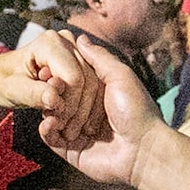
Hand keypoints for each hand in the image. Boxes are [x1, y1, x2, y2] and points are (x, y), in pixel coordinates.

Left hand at [0, 28, 100, 137]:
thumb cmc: (2, 82)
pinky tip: (69, 116)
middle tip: (61, 127)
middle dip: (76, 109)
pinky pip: (93, 86)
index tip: (56, 121)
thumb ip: (33, 94)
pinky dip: (84, 105)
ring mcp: (76, 50)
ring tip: (62, 122)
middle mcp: (67, 41)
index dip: (69, 104)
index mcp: (49, 44)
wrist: (0, 77)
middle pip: (88, 81)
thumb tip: (55, 99)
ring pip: (94, 85)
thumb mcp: (12, 91)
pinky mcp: (81, 61)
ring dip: (82, 110)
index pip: (74, 78)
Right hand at [42, 46, 168, 182]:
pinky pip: (51, 139)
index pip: (70, 79)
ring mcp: (78, 131)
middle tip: (49, 86)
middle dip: (52, 92)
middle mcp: (86, 110)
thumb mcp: (119, 75)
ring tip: (51, 105)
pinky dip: (46, 130)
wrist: (143, 150)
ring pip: (52, 117)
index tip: (49, 67)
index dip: (59, 73)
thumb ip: (98, 57)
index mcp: (97, 92)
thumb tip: (80, 38)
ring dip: (49, 110)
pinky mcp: (71, 150)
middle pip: (58, 98)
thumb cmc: (137, 111)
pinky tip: (49, 121)